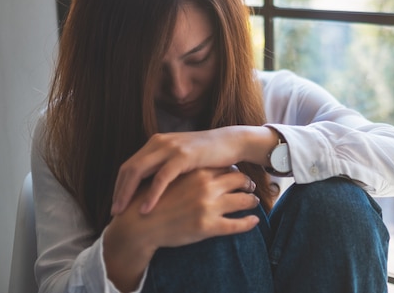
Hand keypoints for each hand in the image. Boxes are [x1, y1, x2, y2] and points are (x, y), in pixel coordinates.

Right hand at [104, 167, 259, 290]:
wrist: (138, 225)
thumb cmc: (151, 201)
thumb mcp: (168, 178)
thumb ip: (185, 170)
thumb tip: (199, 168)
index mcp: (197, 172)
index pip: (226, 167)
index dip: (234, 170)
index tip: (238, 174)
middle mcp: (206, 186)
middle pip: (239, 179)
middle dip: (248, 183)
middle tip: (251, 186)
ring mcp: (209, 206)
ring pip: (244, 200)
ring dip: (252, 201)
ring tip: (255, 202)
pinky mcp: (208, 227)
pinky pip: (237, 225)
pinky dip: (249, 223)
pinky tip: (254, 221)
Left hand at [111, 126, 276, 214]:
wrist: (231, 142)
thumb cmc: (208, 155)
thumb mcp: (181, 157)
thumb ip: (165, 166)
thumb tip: (150, 186)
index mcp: (156, 143)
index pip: (129, 165)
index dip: (120, 185)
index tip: (117, 204)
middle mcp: (159, 142)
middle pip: (129, 168)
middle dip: (118, 191)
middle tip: (113, 212)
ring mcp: (170, 148)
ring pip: (139, 171)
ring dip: (128, 193)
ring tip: (122, 212)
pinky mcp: (183, 156)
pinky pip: (161, 177)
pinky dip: (151, 194)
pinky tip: (146, 209)